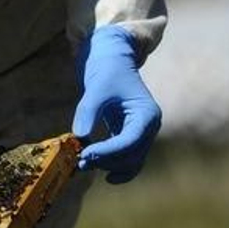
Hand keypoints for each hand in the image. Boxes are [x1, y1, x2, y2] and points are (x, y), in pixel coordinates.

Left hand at [73, 25, 161, 183]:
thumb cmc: (107, 70)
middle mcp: (149, 127)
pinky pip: (125, 157)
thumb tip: (79, 137)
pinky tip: (94, 167)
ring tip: (82, 165)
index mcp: (146, 114)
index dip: (109, 152)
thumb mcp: (96, 88)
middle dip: (107, 161)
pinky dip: (111, 164)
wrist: (113, 60)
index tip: (86, 154)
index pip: (130, 141)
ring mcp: (141, 132)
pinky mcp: (130, 135)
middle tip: (79, 162)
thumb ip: (88, 112)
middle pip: (132, 155)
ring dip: (108, 166)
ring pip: (130, 161)